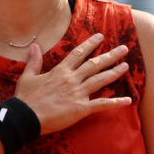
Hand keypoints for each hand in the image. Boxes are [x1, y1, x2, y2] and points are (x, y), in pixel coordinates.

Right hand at [14, 34, 131, 134]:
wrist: (25, 116)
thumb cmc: (25, 98)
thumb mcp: (28, 77)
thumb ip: (34, 61)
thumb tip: (34, 46)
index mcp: (60, 71)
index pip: (79, 53)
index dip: (91, 44)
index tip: (101, 37)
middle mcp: (71, 79)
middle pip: (94, 64)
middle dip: (110, 55)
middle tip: (124, 48)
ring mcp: (77, 93)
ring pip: (100, 80)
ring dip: (114, 72)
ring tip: (126, 66)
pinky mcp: (80, 108)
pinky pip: (101, 104)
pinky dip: (115, 102)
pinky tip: (128, 101)